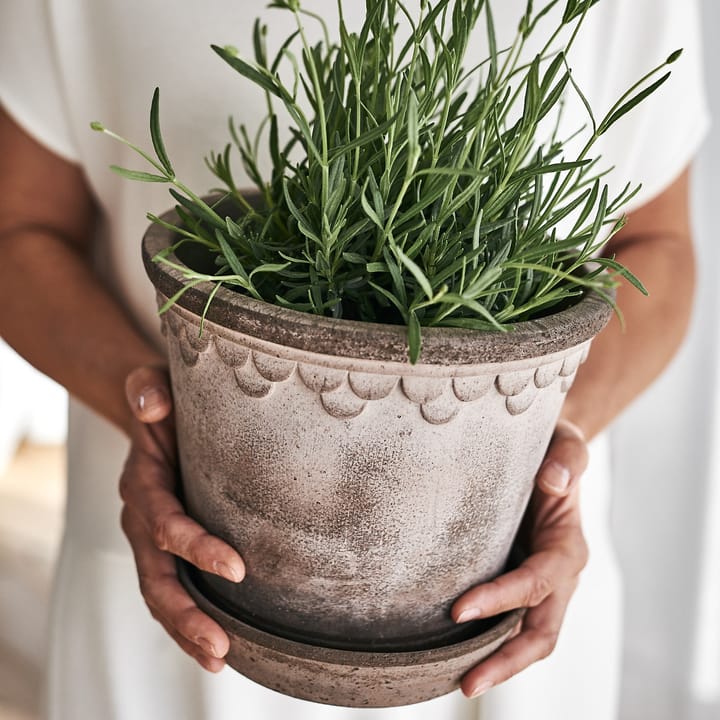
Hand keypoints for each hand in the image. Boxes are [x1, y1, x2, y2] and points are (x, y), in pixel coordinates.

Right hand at [119, 366, 245, 671]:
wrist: (157, 413)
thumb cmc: (163, 399)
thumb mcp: (153, 382)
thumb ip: (148, 389)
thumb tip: (151, 405)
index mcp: (143, 483)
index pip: (165, 524)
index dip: (195, 548)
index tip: (237, 568)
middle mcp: (143, 517)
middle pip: (156, 576)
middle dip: (185, 613)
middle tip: (220, 645)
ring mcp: (153, 537)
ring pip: (161, 593)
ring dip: (187, 629)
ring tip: (219, 658)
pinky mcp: (170, 547)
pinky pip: (174, 588)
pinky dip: (190, 619)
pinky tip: (220, 646)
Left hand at [451, 419, 589, 697]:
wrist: (549, 459)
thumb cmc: (554, 451)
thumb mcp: (566, 443)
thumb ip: (567, 457)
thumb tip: (554, 480)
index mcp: (567, 547)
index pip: (536, 583)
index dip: (502, 599)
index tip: (459, 610)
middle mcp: (557, 576)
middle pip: (540, 633)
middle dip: (506, 660)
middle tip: (466, 683)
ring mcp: (540, 586)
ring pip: (526, 638)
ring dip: (496, 663)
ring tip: (458, 682)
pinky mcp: (518, 584)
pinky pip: (508, 623)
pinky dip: (488, 643)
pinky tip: (454, 654)